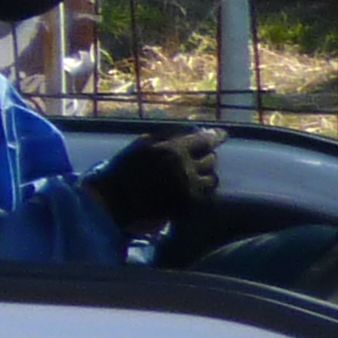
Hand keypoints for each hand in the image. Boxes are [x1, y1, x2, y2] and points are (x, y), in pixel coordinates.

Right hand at [92, 126, 221, 237]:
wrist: (116, 201)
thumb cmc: (125, 169)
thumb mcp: (142, 144)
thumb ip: (168, 136)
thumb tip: (194, 131)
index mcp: (173, 150)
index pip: (205, 140)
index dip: (215, 136)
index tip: (222, 135)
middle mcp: (186, 168)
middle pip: (211, 158)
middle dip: (203, 157)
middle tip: (192, 160)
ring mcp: (190, 188)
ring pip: (213, 177)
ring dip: (204, 175)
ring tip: (191, 176)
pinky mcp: (191, 205)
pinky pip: (209, 195)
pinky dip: (203, 191)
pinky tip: (190, 190)